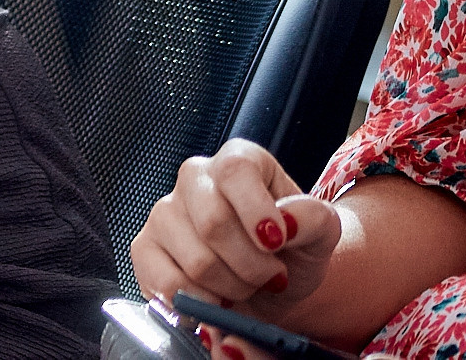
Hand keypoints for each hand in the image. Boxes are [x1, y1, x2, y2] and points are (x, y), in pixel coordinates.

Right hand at [132, 140, 343, 314]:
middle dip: (252, 266)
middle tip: (270, 277)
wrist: (271, 285)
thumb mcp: (320, 233)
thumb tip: (287, 221)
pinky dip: (201, 305)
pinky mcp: (144, 250)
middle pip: (213, 223)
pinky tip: (216, 299)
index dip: (255, 210)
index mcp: (237, 161)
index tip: (277, 243)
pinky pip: (167, 284)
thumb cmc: (292, 251)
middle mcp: (194, 178)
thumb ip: (313, 218)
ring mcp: (163, 213)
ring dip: (231, 289)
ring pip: (196, 261)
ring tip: (244, 286)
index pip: (234, 170)